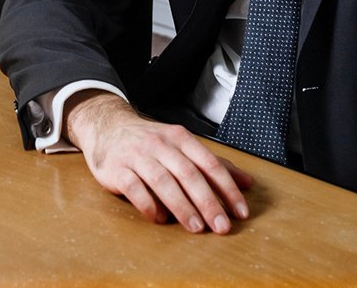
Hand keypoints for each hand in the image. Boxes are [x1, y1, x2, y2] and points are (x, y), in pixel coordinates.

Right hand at [63, 90, 252, 232]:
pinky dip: (148, 204)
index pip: (209, 163)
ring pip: (163, 181)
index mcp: (180, 138)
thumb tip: (248, 182)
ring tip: (196, 227)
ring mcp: (137, 156)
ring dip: (181, 206)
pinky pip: (134, 188)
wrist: (108, 127)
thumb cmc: (151, 142)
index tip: (240, 211)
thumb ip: (213, 164)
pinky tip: (159, 218)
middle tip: (221, 226)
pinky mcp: (117, 169)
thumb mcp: (183, 146)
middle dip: (207, 201)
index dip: (227, 187)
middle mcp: (160, 144)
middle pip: (188, 173)